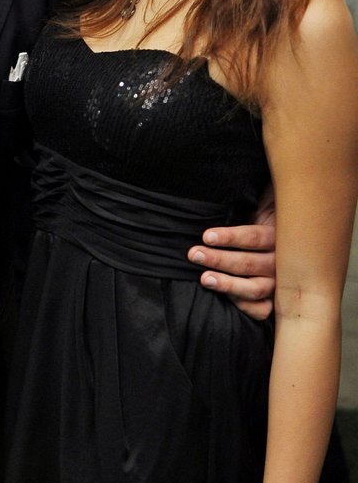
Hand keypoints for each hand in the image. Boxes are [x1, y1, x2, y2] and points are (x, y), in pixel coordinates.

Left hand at [190, 187, 275, 319]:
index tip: (206, 236)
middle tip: (194, 254)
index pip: (254, 237)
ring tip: (205, 278)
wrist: (288, 241)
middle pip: (249, 263)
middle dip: (219, 259)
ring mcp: (279, 282)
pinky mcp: (275, 299)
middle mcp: (281, 260)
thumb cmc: (263, 218)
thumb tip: (242, 173)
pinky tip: (227, 298)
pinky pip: (262, 309)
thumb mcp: (263, 200)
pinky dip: (245, 305)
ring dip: (228, 284)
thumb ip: (254, 196)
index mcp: (278, 234)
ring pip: (255, 288)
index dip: (230, 237)